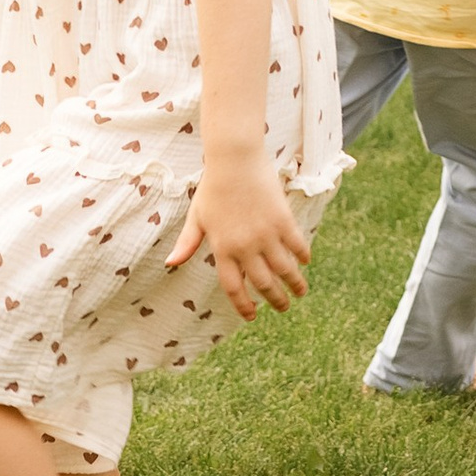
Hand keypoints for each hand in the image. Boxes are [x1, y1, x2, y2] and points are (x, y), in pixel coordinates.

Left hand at [169, 153, 311, 317]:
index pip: (234, 287)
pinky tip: (305, 262)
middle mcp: (245, 246)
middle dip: (275, 300)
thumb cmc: (212, 187)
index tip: (252, 316)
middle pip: (263, 283)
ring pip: (283, 269)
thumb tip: (170, 263)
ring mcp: (265, 234)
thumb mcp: (197, 217)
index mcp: (222, 249)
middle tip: (283, 308)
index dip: (244, 304)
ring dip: (294, 284)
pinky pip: (296, 244)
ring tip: (300, 292)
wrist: (234, 159)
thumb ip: (188, 243)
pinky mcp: (282, 219)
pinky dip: (302, 255)